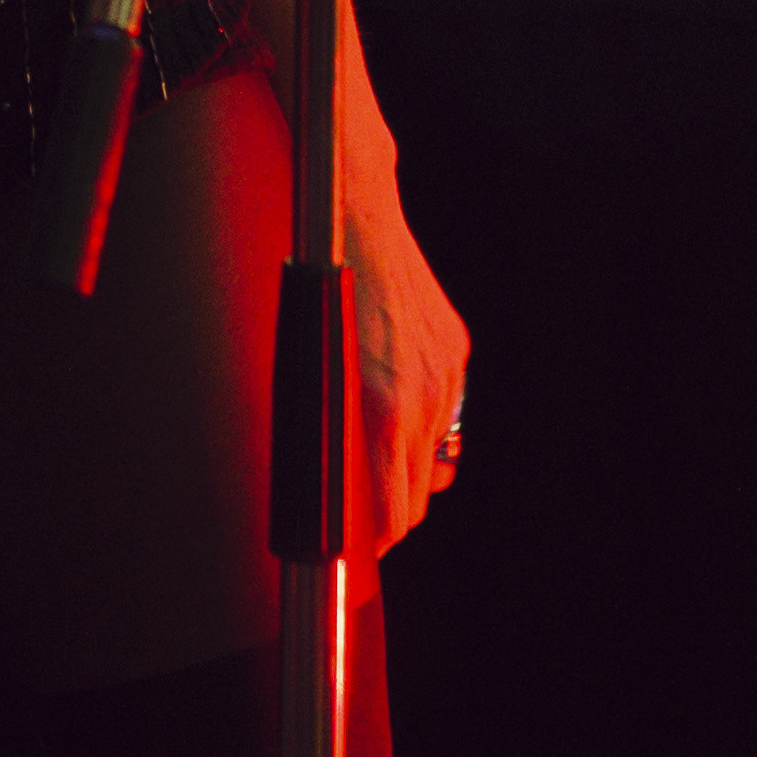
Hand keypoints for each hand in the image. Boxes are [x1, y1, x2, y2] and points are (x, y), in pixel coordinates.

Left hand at [338, 101, 469, 558]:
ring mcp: (446, 370)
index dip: (371, 542)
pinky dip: (420, 430)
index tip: (349, 555)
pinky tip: (393, 427)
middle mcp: (424, 392)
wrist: (350, 201)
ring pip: (435, 457)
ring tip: (372, 483)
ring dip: (406, 476)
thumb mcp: (302, 360)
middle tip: (353, 527)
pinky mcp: (454, 349)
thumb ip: (319, 422)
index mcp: (382, 403)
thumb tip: (326, 477)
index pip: (394, 510)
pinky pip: (442, 414)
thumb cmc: (307, 279)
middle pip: (418, 494)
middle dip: (388, 516)